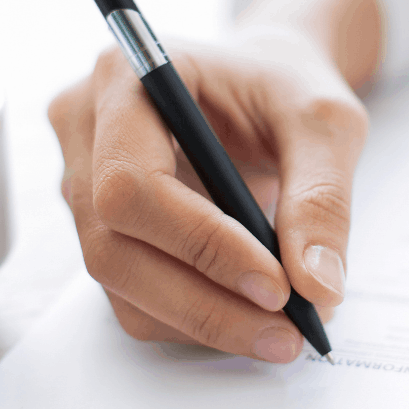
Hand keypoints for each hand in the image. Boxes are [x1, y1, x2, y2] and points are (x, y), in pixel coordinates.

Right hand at [49, 26, 368, 360]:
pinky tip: (250, 319)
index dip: (199, 243)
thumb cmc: (286, 87)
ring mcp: (83, 180)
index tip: (276, 285)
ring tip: (280, 333)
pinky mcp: (101, 226)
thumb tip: (316, 286)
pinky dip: (192, 320)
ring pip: (120, 282)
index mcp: (127, 75)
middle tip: (287, 333)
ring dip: (201, 322)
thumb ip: (322, 197)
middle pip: (114, 244)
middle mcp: (85, 128)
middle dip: (204, 302)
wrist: (266, 88)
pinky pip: (131, 294)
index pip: (132, 181)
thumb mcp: (325, 122)